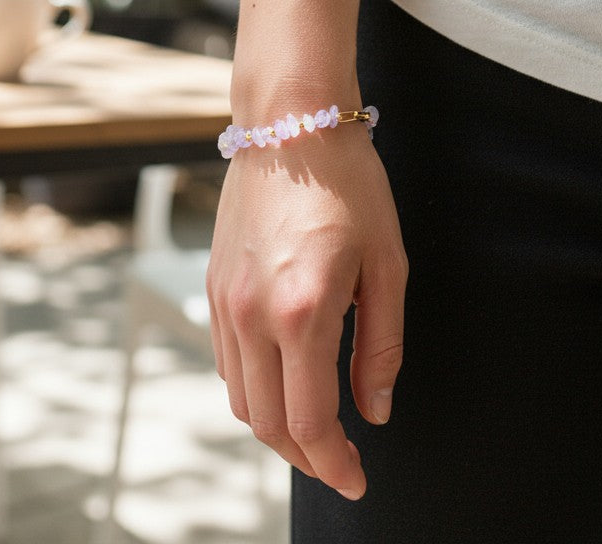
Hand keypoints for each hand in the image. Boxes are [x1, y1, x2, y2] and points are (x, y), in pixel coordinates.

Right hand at [206, 86, 407, 499]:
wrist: (290, 123)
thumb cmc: (349, 184)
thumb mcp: (387, 264)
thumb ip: (380, 346)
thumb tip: (376, 409)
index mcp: (302, 310)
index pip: (310, 422)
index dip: (335, 465)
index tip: (357, 479)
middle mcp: (252, 313)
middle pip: (268, 423)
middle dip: (307, 457)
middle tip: (342, 462)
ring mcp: (225, 300)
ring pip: (240, 399)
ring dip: (277, 428)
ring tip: (316, 428)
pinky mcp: (213, 285)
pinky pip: (226, 361)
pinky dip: (253, 389)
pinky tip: (285, 379)